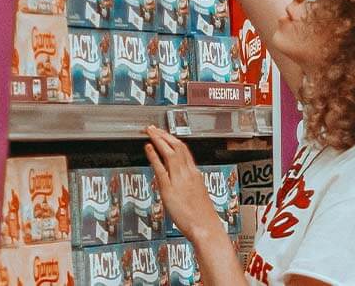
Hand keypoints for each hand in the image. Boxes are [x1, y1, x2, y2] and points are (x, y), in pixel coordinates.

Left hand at [144, 125, 223, 243]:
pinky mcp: (169, 189)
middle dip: (164, 135)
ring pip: (170, 152)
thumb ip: (189, 185)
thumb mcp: (197, 195)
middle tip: (154, 128)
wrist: (205, 227)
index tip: (165, 134)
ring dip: (159, 140)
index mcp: (195, 174)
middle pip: (177, 147)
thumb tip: (182, 183)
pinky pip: (161, 168)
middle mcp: (188, 173)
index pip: (185, 150)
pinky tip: (148, 148)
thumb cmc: (202, 216)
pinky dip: (154, 155)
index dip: (173, 140)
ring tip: (150, 132)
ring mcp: (179, 180)